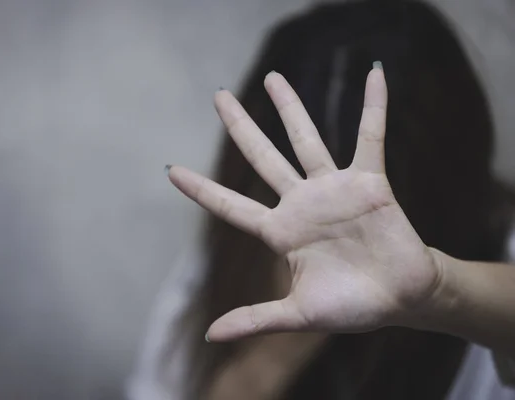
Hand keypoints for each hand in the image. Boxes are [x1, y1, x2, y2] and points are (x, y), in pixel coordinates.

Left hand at [167, 65, 441, 341]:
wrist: (401, 300)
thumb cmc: (352, 307)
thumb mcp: (298, 315)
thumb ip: (256, 319)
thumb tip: (209, 336)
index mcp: (280, 232)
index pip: (231, 206)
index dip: (202, 189)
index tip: (171, 170)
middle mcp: (301, 204)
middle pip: (262, 156)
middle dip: (241, 126)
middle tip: (218, 96)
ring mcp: (334, 189)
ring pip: (306, 139)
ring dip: (291, 107)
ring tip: (272, 77)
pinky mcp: (369, 182)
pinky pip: (370, 135)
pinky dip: (374, 106)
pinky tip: (374, 74)